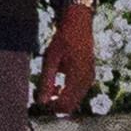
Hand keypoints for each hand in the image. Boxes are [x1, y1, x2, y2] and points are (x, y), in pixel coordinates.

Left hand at [34, 0, 97, 117]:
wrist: (79, 24)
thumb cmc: (63, 39)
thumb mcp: (50, 59)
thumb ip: (46, 81)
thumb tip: (41, 102)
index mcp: (78, 75)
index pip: (65, 104)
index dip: (51, 107)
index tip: (40, 100)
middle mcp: (87, 79)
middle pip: (71, 106)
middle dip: (56, 105)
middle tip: (44, 94)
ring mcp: (90, 78)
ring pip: (76, 101)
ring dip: (62, 100)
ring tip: (51, 87)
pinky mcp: (90, 76)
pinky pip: (79, 94)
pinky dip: (68, 94)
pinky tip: (59, 84)